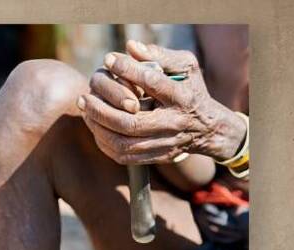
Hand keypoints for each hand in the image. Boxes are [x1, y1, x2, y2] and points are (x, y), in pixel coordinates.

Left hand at [78, 40, 246, 164]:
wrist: (208, 129)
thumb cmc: (191, 91)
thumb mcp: (185, 68)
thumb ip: (160, 56)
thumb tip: (131, 47)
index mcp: (182, 97)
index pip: (152, 83)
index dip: (128, 71)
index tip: (109, 60)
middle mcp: (174, 123)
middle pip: (131, 122)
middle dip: (102, 109)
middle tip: (85, 97)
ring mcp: (164, 144)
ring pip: (124, 143)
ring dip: (99, 128)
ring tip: (87, 111)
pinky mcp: (156, 157)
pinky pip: (124, 156)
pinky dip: (105, 143)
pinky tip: (96, 128)